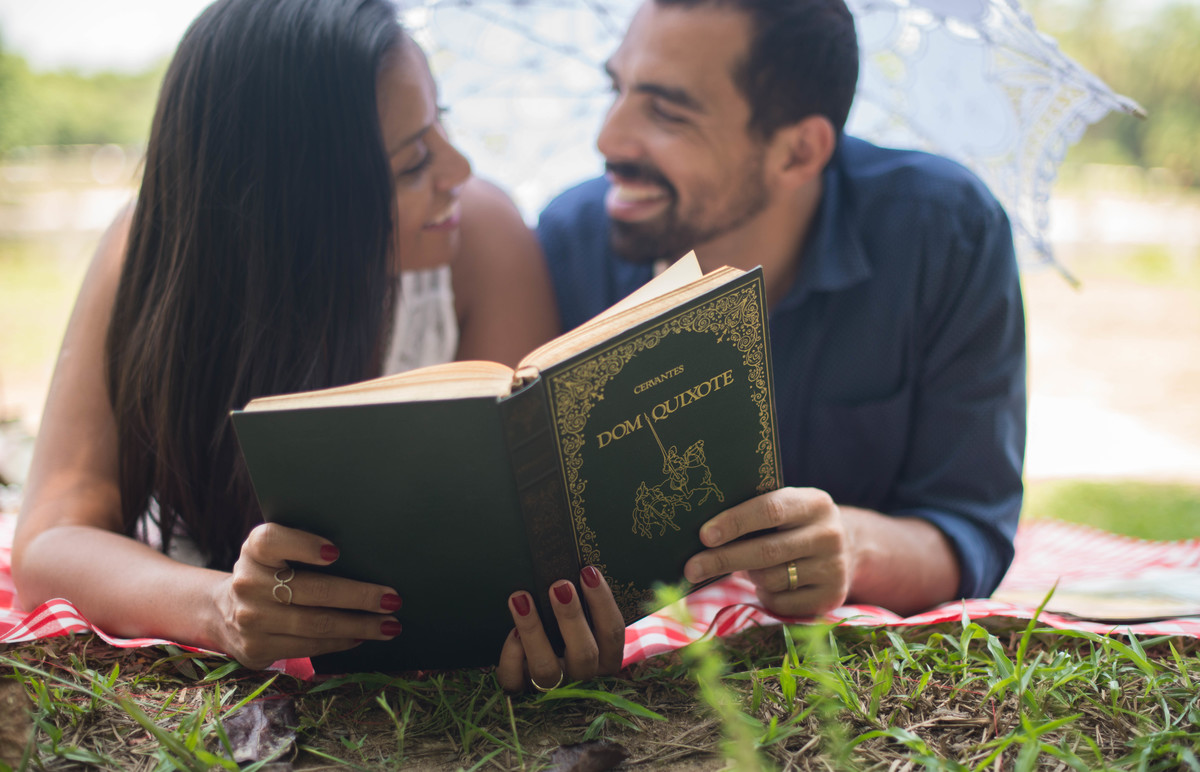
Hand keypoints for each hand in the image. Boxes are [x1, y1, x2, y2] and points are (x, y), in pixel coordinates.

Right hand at [210, 523, 404, 668]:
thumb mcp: (276, 553)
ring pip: (316, 624)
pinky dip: (341, 642)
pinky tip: (361, 637)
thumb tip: (367, 556)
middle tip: (393, 600)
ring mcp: (250, 619)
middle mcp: (247, 583)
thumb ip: (304, 548)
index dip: (303, 545)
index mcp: (254, 550)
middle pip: (312, 590)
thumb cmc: (270, 573)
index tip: (336, 552)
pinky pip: (309, 646)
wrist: (225, 611)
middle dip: (359, 597)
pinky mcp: (256, 648)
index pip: (272, 541)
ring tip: (389, 625)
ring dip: (359, 626)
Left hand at [495, 566, 625, 692]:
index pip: (612, 633)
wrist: (536, 683)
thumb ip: (583, 609)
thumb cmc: (564, 639)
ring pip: (546, 668)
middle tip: (559, 585)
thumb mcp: (582, 628)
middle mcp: (583, 678)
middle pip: (584, 653)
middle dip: (571, 617)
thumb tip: (570, 573)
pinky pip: (515, 681)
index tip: (588, 571)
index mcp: (605, 660)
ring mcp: (553, 691)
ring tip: (521, 598)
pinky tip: (511, 633)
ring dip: (533, 630)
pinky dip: (512, 656)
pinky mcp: (521, 694)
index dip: (602, 602)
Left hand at [682, 487, 853, 616]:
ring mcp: (834, 568)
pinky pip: (782, 603)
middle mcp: (829, 535)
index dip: (734, 522)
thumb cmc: (794, 525)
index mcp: (814, 503)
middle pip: (766, 551)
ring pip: (771, 580)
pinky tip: (767, 584)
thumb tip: (702, 534)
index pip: (770, 510)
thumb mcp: (785, 508)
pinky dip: (765, 596)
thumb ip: (755, 513)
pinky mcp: (832, 597)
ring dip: (749, 576)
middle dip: (723, 560)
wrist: (843, 550)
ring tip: (745, 567)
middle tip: (692, 568)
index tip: (704, 536)